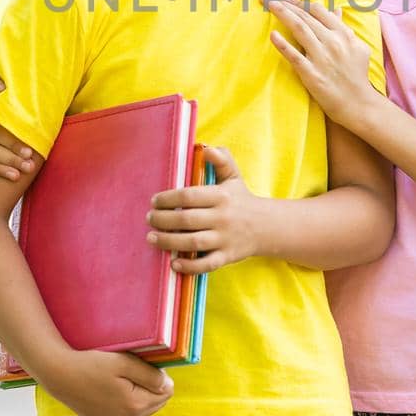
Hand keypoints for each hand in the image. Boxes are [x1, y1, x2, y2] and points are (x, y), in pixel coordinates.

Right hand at [40, 349, 173, 415]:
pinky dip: (128, 401)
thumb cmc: (91, 365)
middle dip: (151, 386)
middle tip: (132, 370)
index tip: (142, 364)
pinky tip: (113, 389)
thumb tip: (168, 385)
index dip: (159, 375)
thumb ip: (150, 375)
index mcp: (134, 406)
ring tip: (121, 378)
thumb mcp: (124, 363)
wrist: (60, 375)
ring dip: (140, 394)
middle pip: (157, 402)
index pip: (166, 392)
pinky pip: (129, 413)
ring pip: (144, 408)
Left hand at [146, 146, 262, 273]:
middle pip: (187, 220)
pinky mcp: (227, 257)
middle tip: (149, 218)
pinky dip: (189, 266)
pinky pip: (206, 265)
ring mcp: (225, 239)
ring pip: (193, 243)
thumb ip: (221, 160)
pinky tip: (173, 264)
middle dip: (163, 220)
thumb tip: (206, 148)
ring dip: (168, 242)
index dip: (167, 199)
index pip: (189, 196)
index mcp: (221, 196)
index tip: (154, 201)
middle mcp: (223, 217)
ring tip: (151, 238)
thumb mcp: (234, 177)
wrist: (267, 227)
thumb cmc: (242, 200)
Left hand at [265, 0, 376, 130]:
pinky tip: (272, 35)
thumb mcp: (357, 47)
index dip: (300, 2)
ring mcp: (322, 57)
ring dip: (283, 14)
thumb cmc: (357, 75)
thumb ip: (344, 27)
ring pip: (299, 29)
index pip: (318, 10)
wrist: (358, 103)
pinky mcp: (312, 73)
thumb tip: (336, 9)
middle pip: (305, 17)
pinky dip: (282, 44)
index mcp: (343, 34)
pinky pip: (294, 55)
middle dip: (286, 4)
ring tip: (269, 5)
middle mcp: (333, 42)